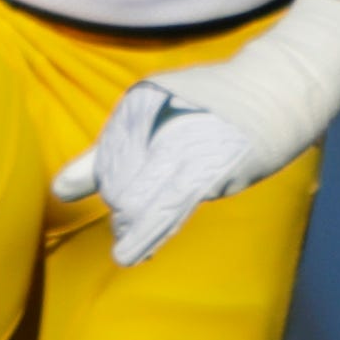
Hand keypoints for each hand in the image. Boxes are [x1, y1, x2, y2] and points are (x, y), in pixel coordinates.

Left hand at [53, 0, 339, 264]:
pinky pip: (172, 204)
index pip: (107, 161)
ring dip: (132, 224)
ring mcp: (186, 138)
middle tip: (132, 222)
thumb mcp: (156, 118)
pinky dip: (148, 233)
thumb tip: (58, 190)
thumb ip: (104, 156)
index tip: (127, 201)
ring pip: (140, 195)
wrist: (281, 86)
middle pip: (120, 181)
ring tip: (127, 245)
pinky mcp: (215, 162)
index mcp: (139, 104)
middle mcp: (157, 118)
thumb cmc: (216, 105)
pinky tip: (131, 253)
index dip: (113, 186)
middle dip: (123, 208)